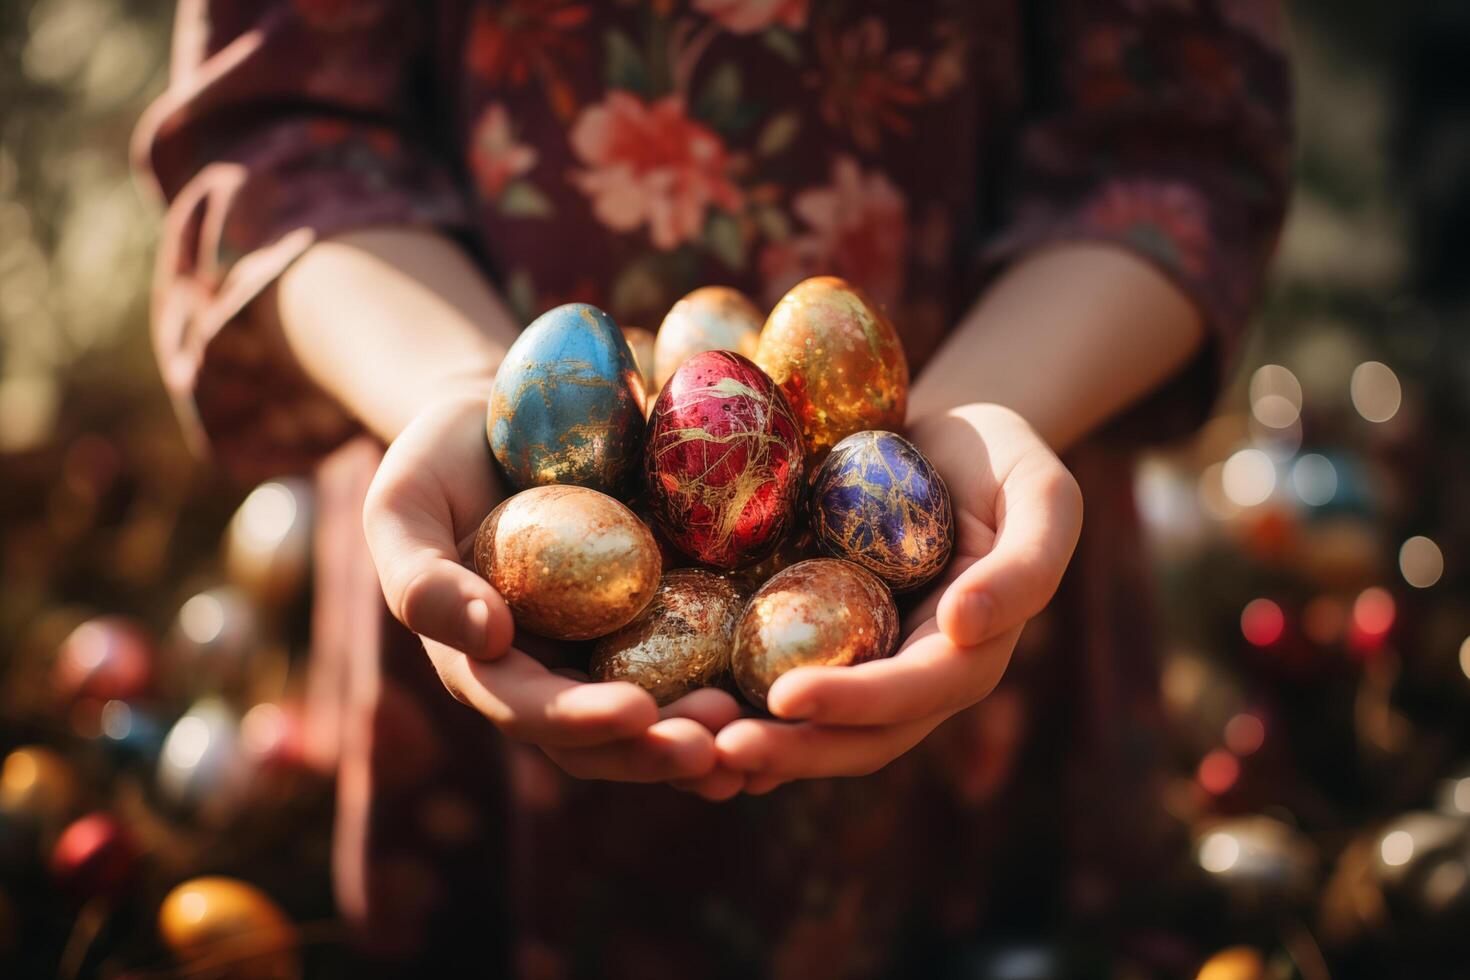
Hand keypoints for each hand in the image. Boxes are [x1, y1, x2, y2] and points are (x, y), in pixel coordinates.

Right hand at [363, 395, 743, 784]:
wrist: (501, 414)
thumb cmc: (438, 458)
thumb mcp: (399, 505)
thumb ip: (419, 579)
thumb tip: (489, 638)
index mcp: (489, 663)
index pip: (531, 710)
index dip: (580, 721)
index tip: (635, 712)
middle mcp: (555, 671)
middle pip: (607, 739)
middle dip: (659, 751)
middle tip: (718, 746)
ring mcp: (611, 649)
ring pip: (663, 718)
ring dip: (711, 737)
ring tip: (764, 737)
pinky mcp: (665, 615)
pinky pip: (704, 660)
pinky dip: (742, 687)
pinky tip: (791, 691)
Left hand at [714, 404, 1082, 792]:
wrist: (951, 438)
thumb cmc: (1004, 458)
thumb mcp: (1046, 496)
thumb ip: (1027, 564)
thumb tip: (965, 628)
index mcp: (968, 655)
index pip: (912, 693)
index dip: (854, 704)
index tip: (789, 698)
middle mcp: (911, 677)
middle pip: (853, 737)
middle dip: (789, 751)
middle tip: (719, 749)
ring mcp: (862, 665)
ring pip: (808, 729)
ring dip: (751, 747)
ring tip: (687, 746)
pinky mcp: (818, 641)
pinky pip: (773, 684)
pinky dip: (734, 708)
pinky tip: (678, 712)